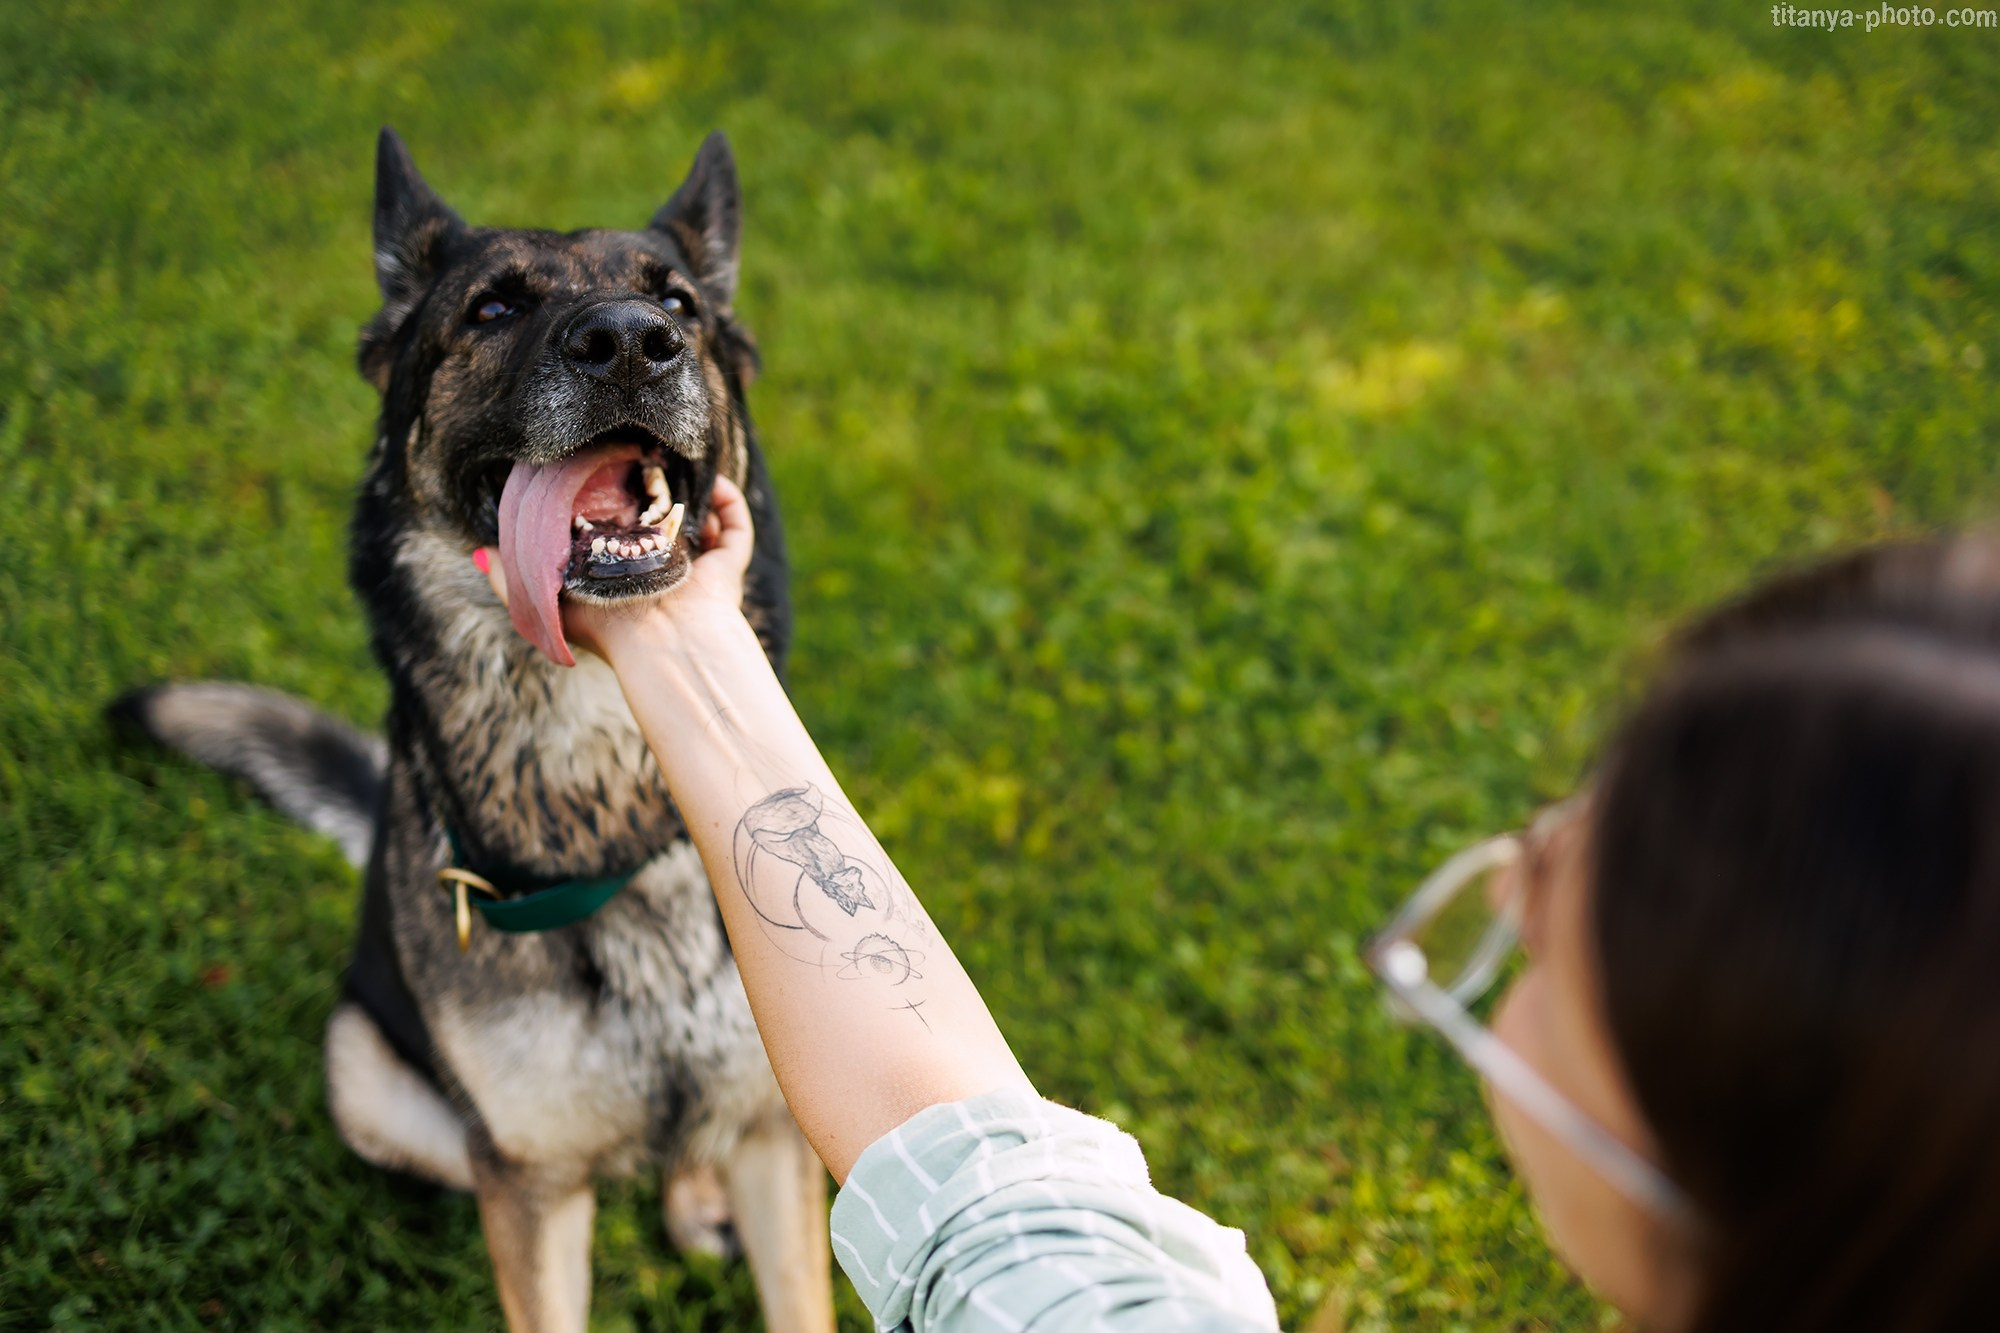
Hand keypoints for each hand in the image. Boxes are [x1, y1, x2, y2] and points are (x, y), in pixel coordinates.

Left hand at [474, 473, 755, 660]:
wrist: (662, 641)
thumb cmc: (604, 625)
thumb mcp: (546, 601)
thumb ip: (511, 578)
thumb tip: (478, 552)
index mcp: (618, 575)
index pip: (613, 533)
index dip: (607, 502)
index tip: (596, 470)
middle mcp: (657, 569)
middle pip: (656, 521)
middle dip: (649, 491)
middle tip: (635, 461)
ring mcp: (696, 564)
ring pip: (698, 519)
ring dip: (688, 490)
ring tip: (671, 464)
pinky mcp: (728, 563)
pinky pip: (736, 524)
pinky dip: (727, 498)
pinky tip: (708, 477)